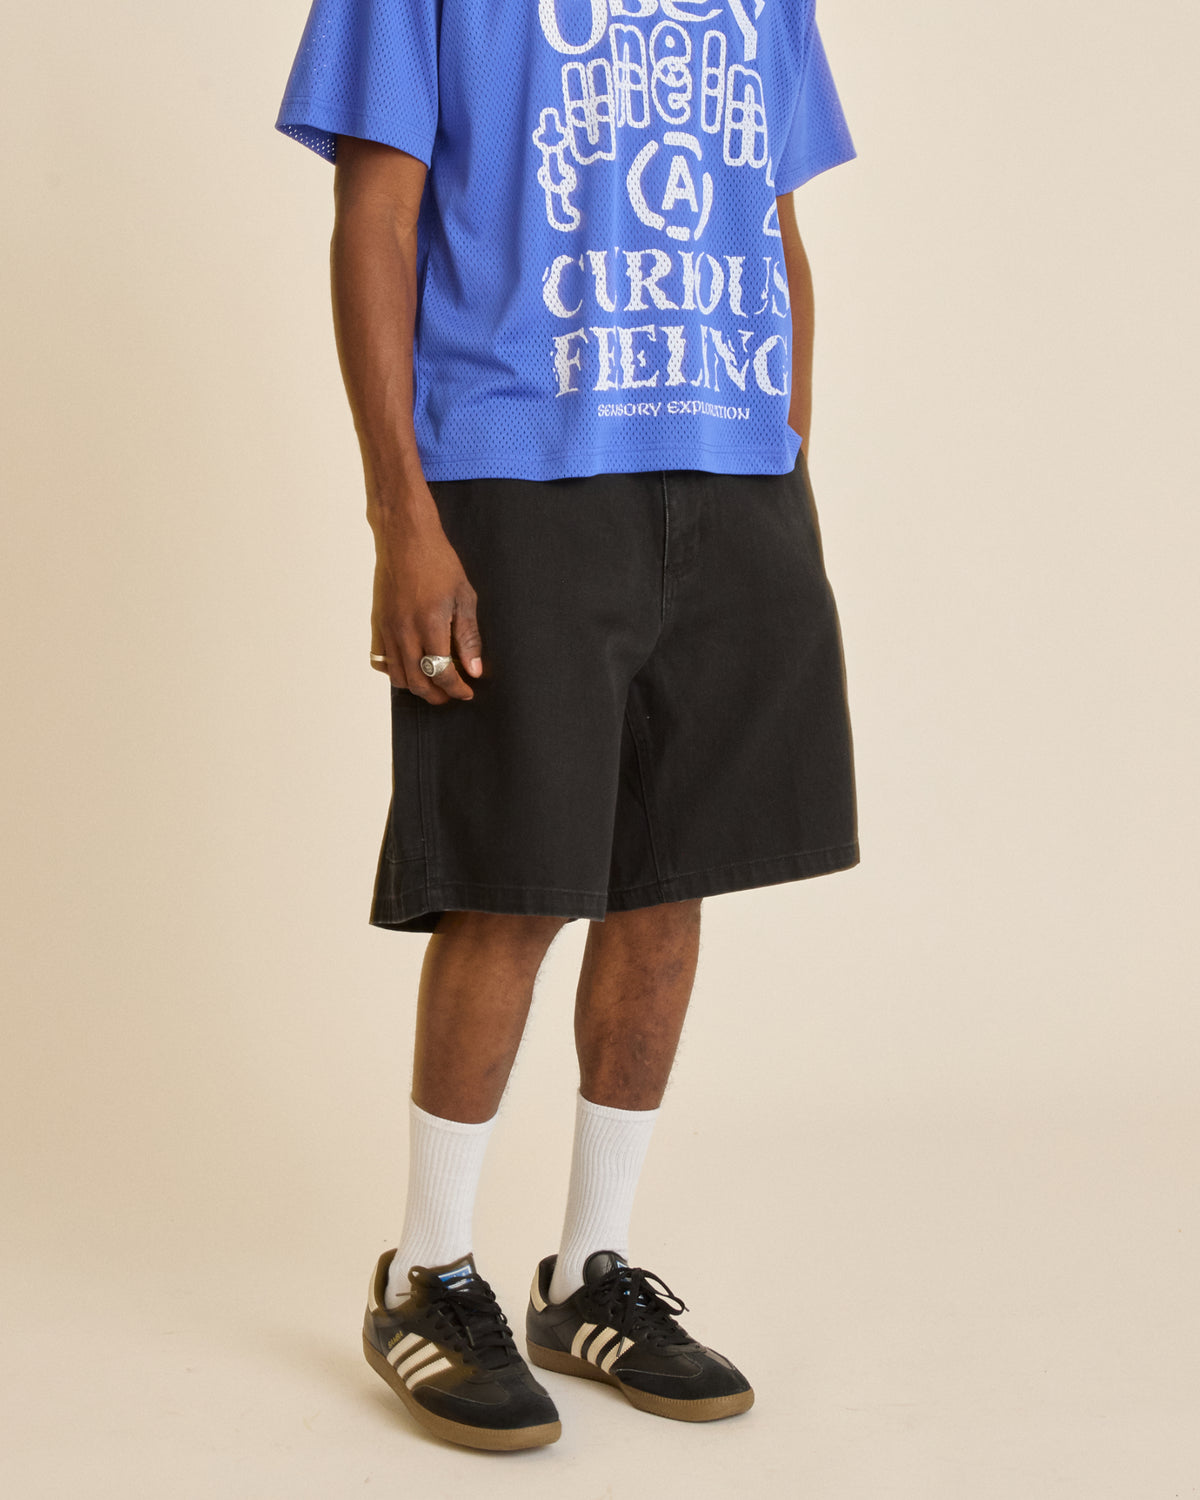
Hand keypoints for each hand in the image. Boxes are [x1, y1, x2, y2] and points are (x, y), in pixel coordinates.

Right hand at [370, 509, 482, 703]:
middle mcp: (404, 632)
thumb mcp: (464, 597)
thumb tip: (474, 669)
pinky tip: (410, 665)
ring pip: (397, 676)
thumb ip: (468, 637)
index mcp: (429, 625)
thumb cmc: (438, 562)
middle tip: (452, 693)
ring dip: (416, 686)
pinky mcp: (377, 624)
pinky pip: (380, 660)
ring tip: (433, 682)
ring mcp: (387, 629)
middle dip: (437, 695)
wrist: (405, 538)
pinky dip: (395, 671)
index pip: (442, 673)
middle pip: (418, 682)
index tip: (468, 691)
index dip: (457, 689)